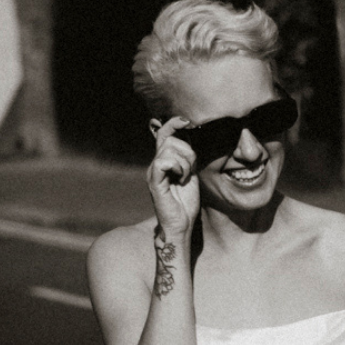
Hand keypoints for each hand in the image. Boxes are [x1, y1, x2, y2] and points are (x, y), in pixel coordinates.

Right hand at [147, 117, 199, 240]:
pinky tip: (181, 179)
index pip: (164, 133)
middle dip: (187, 151)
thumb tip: (191, 139)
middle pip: (169, 139)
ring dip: (185, 162)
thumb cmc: (186, 201)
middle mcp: (155, 164)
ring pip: (169, 149)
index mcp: (163, 161)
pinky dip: (178, 167)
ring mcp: (153, 172)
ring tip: (185, 177)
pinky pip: (164, 161)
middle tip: (191, 169)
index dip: (174, 123)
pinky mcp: (154, 181)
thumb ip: (188, 158)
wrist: (181, 224)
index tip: (187, 121)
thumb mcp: (191, 173)